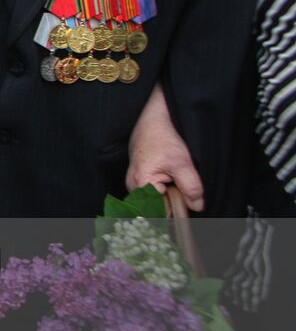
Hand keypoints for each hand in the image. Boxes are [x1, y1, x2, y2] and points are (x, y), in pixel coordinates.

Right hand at [127, 85, 203, 211]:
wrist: (154, 118)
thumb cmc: (163, 136)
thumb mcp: (183, 163)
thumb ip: (192, 188)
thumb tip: (197, 206)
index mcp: (141, 184)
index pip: (158, 212)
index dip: (175, 210)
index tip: (188, 204)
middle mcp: (133, 185)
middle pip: (155, 206)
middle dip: (172, 202)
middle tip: (185, 190)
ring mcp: (134, 180)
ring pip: (155, 199)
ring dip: (169, 195)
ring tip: (177, 179)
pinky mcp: (138, 176)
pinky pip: (152, 190)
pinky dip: (164, 188)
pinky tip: (170, 177)